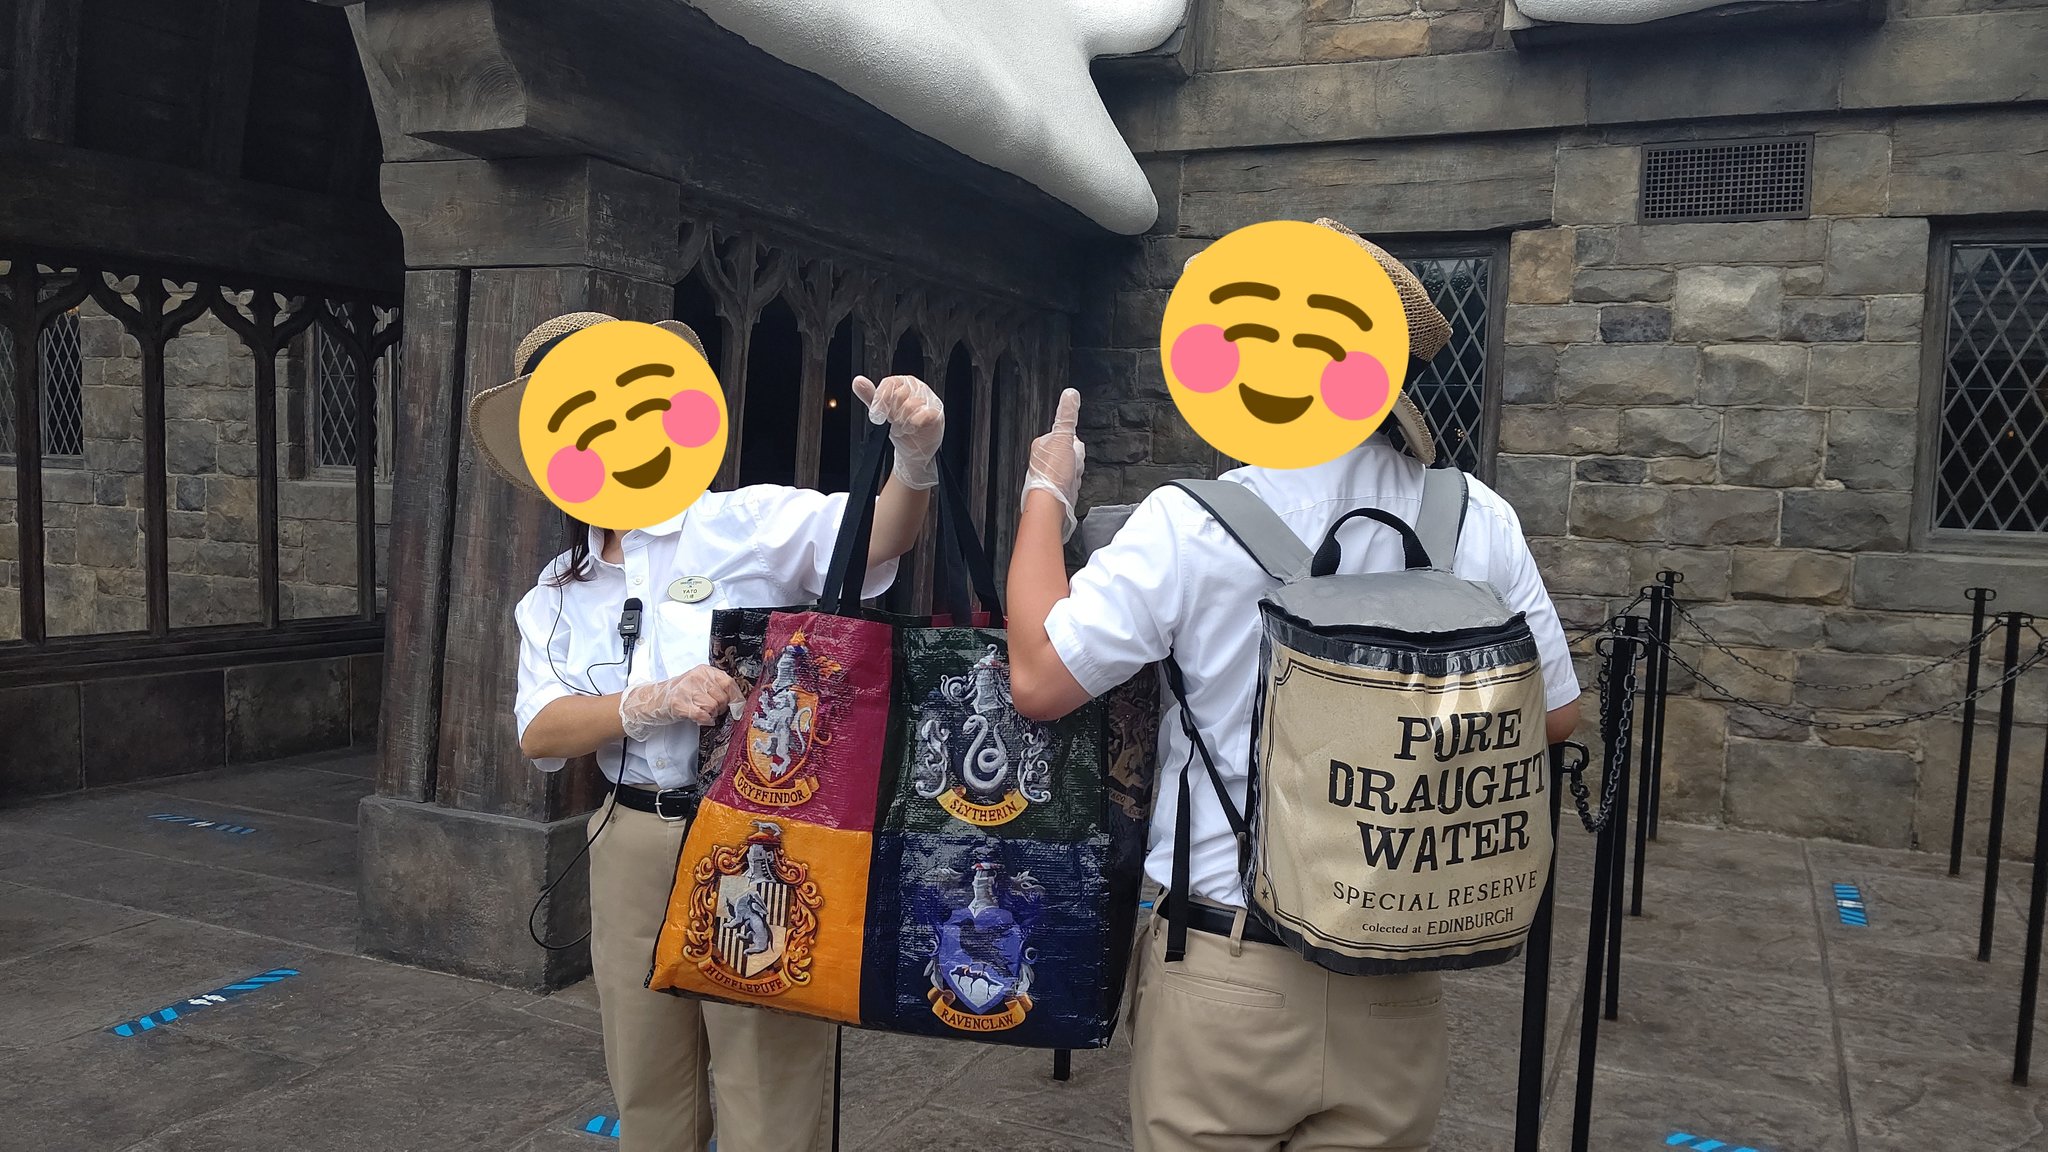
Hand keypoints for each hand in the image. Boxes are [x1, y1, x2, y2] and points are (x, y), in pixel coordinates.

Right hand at [619, 666, 745, 739]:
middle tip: (712, 710)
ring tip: (702, 712)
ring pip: (713, 707)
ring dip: (711, 714)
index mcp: (704, 670)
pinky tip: (701, 719)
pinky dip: (705, 720)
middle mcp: (696, 677)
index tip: (738, 708)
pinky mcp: (679, 703)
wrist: (656, 699)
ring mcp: (687, 689)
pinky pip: (702, 715)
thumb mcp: (700, 683)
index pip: (728, 683)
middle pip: (722, 698)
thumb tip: (738, 702)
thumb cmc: (681, 693)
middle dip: (720, 708)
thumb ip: (717, 687)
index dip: (736, 698)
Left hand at [852, 374, 944, 489]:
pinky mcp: (936, 414)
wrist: (912, 449)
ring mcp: (929, 401)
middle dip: (892, 413)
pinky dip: (914, 424)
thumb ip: (870, 396)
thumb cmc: (899, 427)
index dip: (881, 399)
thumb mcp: (882, 411)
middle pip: (899, 394)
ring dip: (902, 422)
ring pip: (910, 406)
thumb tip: (858, 382)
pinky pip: (924, 414)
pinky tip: (912, 429)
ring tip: (903, 428)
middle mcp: (917, 389)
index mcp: (903, 384)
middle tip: (893, 422)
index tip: (878, 413)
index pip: (890, 382)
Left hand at [1023, 388, 1084, 541]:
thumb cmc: (1053, 474)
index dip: (1074, 444)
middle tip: (1070, 467)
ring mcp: (1049, 474)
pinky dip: (1074, 484)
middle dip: (1076, 460)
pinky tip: (1070, 487)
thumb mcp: (1063, 438)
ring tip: (1069, 479)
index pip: (1067, 436)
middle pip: (1072, 452)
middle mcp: (1042, 458)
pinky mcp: (1055, 487)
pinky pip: (1072, 481)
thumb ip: (1066, 416)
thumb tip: (1070, 394)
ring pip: (1073, 467)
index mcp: (1042, 444)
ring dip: (1075, 473)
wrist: (1052, 503)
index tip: (1071, 452)